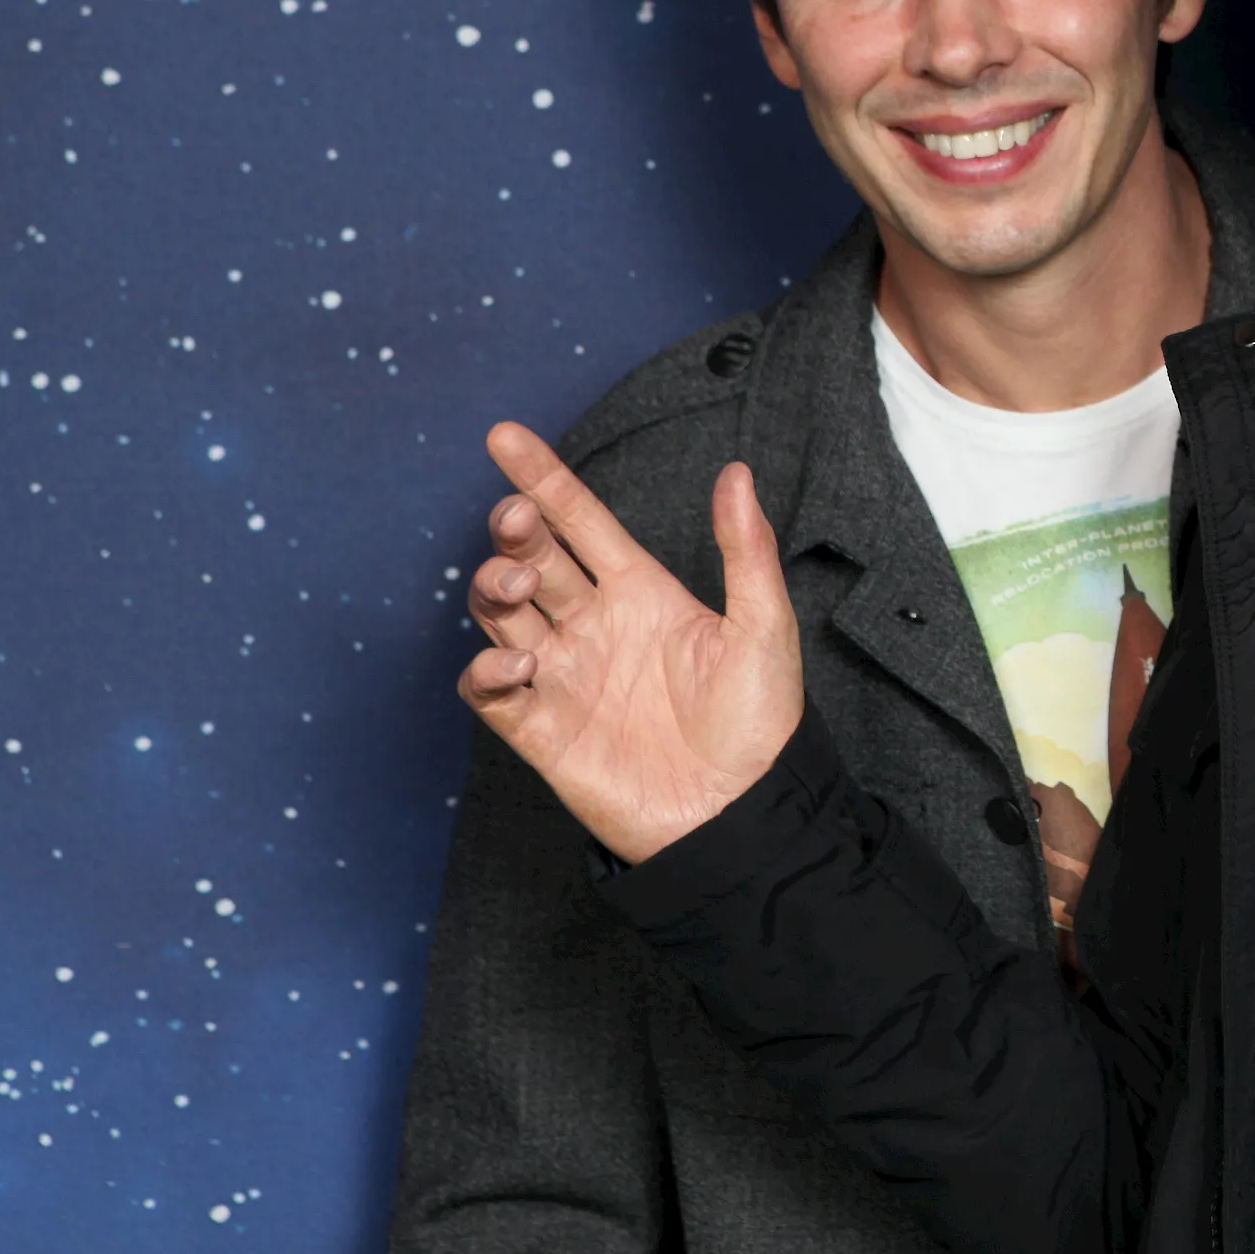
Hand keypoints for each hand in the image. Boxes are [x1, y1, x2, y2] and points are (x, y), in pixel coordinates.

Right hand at [457, 422, 804, 862]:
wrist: (740, 817)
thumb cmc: (760, 726)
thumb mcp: (764, 628)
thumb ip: (745, 550)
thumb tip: (738, 472)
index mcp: (643, 593)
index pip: (580, 521)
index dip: (542, 478)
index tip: (505, 436)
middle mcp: (596, 625)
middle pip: (532, 558)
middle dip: (514, 530)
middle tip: (518, 523)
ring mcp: (565, 674)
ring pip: (501, 611)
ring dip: (496, 586)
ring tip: (521, 585)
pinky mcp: (541, 729)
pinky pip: (491, 687)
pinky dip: (490, 666)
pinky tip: (522, 659)